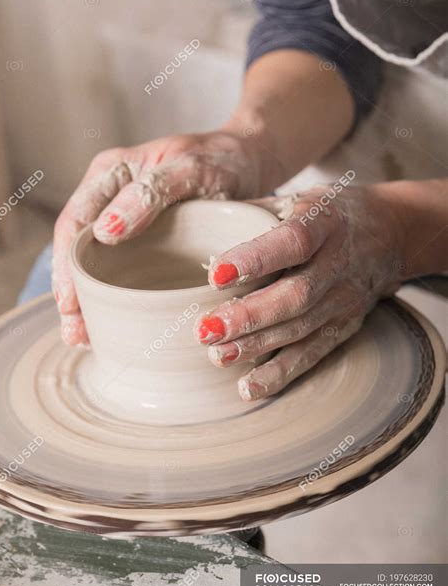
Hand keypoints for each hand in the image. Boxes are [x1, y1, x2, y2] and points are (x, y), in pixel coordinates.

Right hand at [53, 131, 262, 343]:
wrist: (247, 164)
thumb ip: (150, 194)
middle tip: (76, 332)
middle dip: (72, 294)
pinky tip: (110, 327)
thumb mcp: (189, 170)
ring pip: (95, 266)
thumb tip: (106, 231)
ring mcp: (125, 223)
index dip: (66, 266)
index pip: (74, 223)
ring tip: (85, 339)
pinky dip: (114, 300)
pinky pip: (120, 273)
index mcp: (111, 174)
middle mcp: (109, 198)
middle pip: (76, 251)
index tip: (70, 303)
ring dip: (88, 303)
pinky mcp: (145, 245)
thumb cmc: (220, 160)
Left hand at [194, 186, 404, 400]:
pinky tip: (248, 387)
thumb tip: (194, 220)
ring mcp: (344, 299)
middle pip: (296, 295)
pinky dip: (280, 373)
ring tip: (217, 356)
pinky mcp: (344, 326)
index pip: (292, 241)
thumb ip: (252, 211)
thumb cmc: (327, 212)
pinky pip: (312, 353)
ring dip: (257, 347)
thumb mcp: (296, 198)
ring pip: (301, 328)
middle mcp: (338, 263)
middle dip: (249, 316)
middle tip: (205, 330)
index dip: (255, 259)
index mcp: (324, 222)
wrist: (390, 233)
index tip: (215, 275)